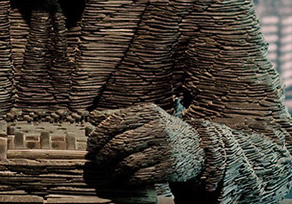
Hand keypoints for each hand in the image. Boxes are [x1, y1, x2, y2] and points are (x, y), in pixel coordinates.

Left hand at [87, 103, 203, 184]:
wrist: (198, 147)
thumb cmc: (164, 132)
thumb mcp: (147, 118)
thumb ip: (122, 118)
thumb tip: (93, 123)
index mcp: (149, 112)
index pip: (116, 122)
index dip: (99, 136)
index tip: (93, 145)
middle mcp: (158, 129)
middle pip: (120, 144)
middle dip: (104, 155)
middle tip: (99, 161)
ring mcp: (164, 149)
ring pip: (128, 162)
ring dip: (114, 170)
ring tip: (110, 171)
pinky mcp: (169, 168)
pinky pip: (139, 176)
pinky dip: (127, 179)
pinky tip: (124, 178)